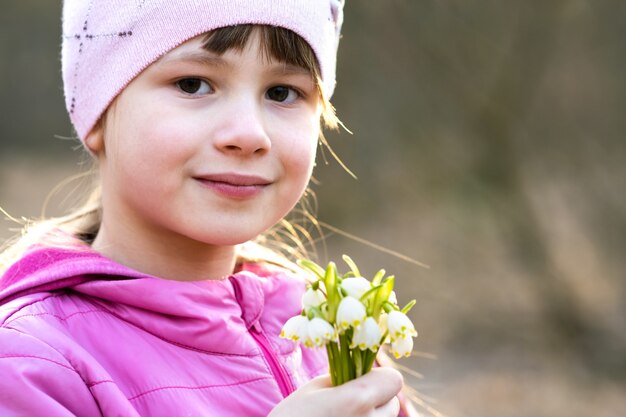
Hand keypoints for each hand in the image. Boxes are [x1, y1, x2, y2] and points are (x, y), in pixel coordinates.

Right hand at [269, 368, 402, 416]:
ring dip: (371, 415)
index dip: (379, 376)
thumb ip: (341, 380)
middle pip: (392, 404)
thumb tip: (356, 376)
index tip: (361, 378)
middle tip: (350, 400)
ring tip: (343, 416)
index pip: (393, 380)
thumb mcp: (312, 390)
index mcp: (357, 400)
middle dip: (377, 398)